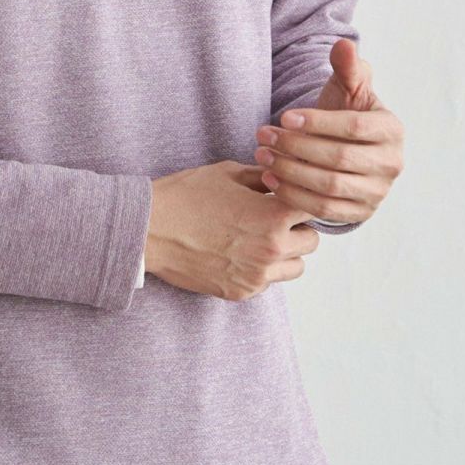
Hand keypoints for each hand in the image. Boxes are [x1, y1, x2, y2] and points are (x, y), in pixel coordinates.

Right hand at [145, 160, 323, 300]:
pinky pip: (268, 282)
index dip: (304, 200)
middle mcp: (272, 248)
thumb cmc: (186, 196)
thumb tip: (283, 177)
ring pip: (296, 267)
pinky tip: (238, 253)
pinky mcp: (241, 292)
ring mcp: (258, 274)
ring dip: (286, 253)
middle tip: (276, 218)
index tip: (294, 199)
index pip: (315, 209)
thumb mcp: (228, 172)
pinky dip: (261, 270)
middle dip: (298, 228)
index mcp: (274, 214)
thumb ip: (263, 176)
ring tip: (260, 239)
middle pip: (312, 242)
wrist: (149, 229)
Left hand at [253, 39, 403, 224]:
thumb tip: (344, 45)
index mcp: (392, 130)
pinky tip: (270, 179)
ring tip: (262, 155)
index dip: (318, 122)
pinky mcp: (359, 212)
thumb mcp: (348, 86)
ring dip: (290, 172)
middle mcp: (391, 164)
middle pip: (339, 158)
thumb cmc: (346, 111)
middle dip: (296, 146)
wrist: (345, 147)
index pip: (354, 126)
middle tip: (263, 135)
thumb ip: (347, 65)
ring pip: (330, 186)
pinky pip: (324, 209)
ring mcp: (377, 192)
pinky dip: (294, 196)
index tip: (284, 116)